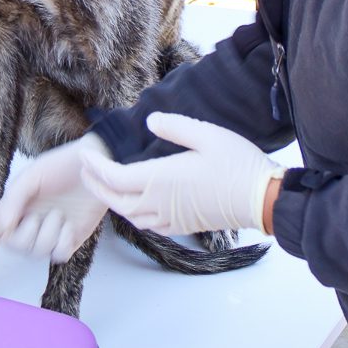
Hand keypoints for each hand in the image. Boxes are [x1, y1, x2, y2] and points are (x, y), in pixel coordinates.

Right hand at [0, 134, 111, 263]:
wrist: (97, 167)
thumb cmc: (62, 165)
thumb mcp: (33, 175)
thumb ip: (14, 198)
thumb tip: (2, 225)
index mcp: (16, 205)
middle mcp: (29, 221)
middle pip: (16, 246)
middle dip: (26, 234)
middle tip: (39, 215)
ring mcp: (50, 233)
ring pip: (37, 253)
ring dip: (48, 235)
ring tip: (59, 214)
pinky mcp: (69, 241)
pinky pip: (59, 256)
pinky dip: (63, 242)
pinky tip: (69, 225)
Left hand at [79, 113, 284, 235]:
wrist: (261, 199)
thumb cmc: (236, 165)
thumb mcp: (206, 134)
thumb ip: (174, 127)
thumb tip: (151, 121)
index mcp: (160, 180)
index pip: (113, 177)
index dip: (94, 166)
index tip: (85, 152)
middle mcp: (159, 203)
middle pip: (114, 201)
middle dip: (95, 185)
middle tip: (85, 170)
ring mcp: (170, 218)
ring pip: (129, 215)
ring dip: (111, 201)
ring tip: (105, 185)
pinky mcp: (182, 225)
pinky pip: (147, 224)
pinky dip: (132, 214)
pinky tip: (136, 204)